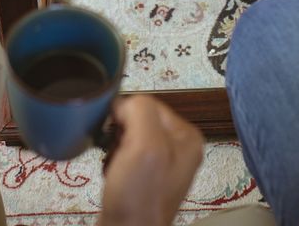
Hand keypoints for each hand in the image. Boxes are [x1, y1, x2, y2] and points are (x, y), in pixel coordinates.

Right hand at [99, 95, 202, 225]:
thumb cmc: (139, 195)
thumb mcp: (145, 145)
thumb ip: (140, 111)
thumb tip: (122, 103)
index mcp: (187, 135)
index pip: (149, 103)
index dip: (126, 114)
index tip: (115, 134)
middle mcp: (179, 148)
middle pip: (138, 119)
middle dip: (119, 132)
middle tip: (116, 153)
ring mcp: (162, 164)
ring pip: (128, 136)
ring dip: (114, 147)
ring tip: (113, 165)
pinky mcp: (145, 179)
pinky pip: (124, 155)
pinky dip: (112, 161)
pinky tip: (112, 173)